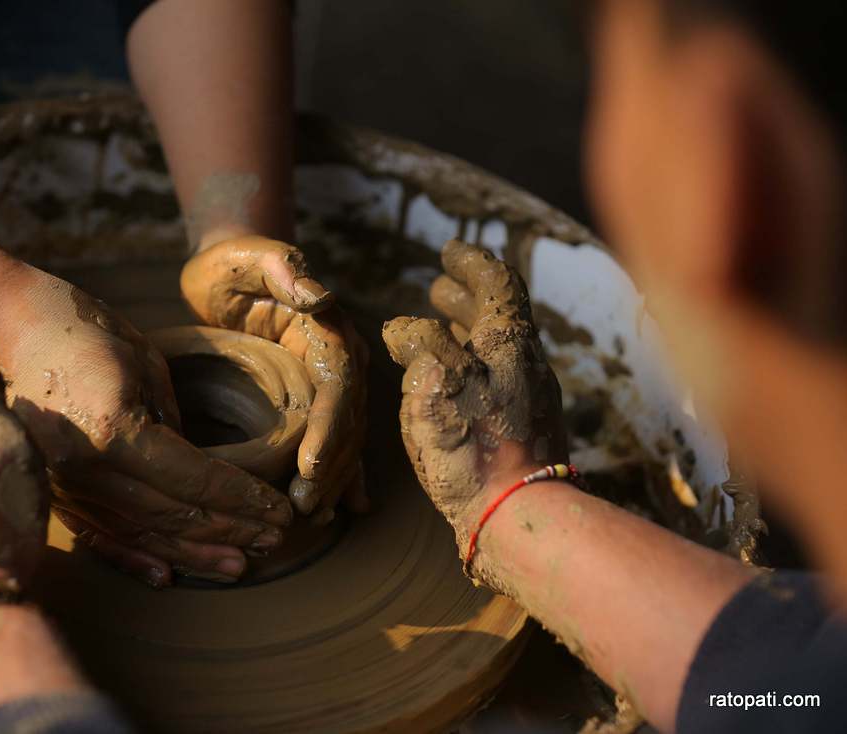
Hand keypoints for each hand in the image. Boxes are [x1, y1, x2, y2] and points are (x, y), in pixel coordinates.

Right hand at [0, 271, 291, 585]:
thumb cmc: (77, 327)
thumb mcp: (144, 363)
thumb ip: (172, 424)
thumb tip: (200, 471)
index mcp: (114, 430)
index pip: (193, 480)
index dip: (242, 500)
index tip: (280, 509)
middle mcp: (85, 469)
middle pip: (171, 515)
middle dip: (230, 530)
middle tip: (275, 538)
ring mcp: (63, 485)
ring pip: (141, 533)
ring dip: (193, 552)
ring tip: (240, 563)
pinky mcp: (52, 490)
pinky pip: (100, 534)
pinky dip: (135, 557)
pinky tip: (168, 575)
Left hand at [181, 235, 368, 523]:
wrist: (230, 268)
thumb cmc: (234, 262)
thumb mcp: (251, 257)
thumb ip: (281, 268)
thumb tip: (317, 295)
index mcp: (330, 330)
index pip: (338, 385)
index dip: (328, 427)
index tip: (308, 465)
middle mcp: (339, 360)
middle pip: (345, 422)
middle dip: (329, 468)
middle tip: (303, 508)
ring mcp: (330, 382)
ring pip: (343, 439)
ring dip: (332, 479)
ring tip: (313, 517)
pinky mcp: (314, 397)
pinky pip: (332, 440)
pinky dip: (336, 474)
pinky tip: (336, 508)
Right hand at [382, 240, 565, 549]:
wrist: (518, 517)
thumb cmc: (474, 447)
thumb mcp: (435, 383)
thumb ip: (418, 344)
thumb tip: (402, 327)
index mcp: (509, 342)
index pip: (496, 284)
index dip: (471, 263)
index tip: (450, 251)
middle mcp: (526, 365)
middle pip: (498, 317)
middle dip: (465, 297)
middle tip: (438, 287)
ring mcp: (529, 400)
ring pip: (496, 351)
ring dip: (467, 332)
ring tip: (439, 329)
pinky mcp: (523, 433)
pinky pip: (495, 381)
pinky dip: (470, 367)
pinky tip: (449, 386)